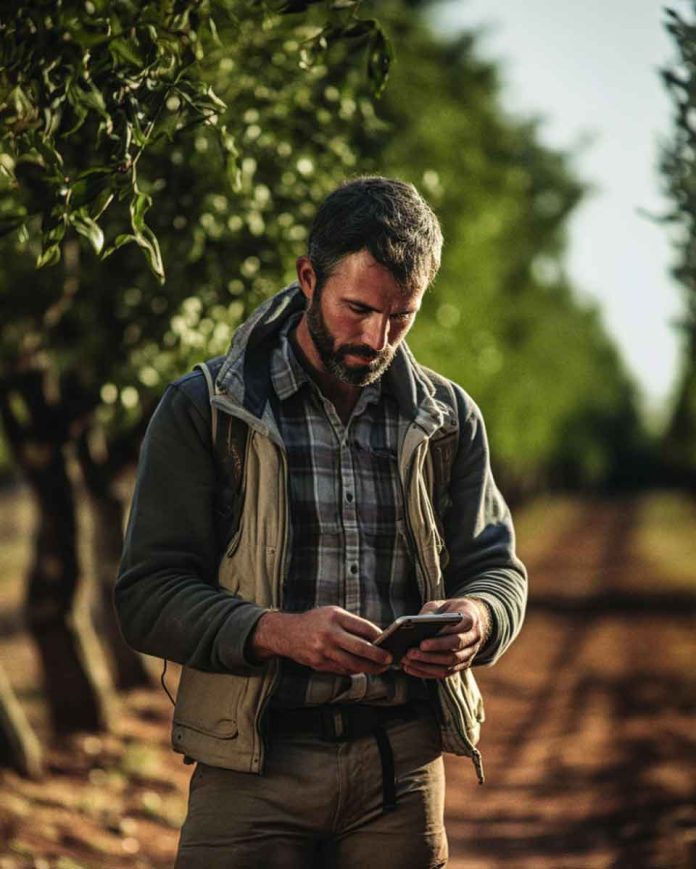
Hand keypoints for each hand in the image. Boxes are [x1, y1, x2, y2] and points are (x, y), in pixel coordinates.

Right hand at [250, 606, 392, 675]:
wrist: (285, 633)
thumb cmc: (313, 621)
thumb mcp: (332, 613)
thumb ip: (351, 624)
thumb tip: (375, 637)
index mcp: (335, 617)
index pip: (364, 627)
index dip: (379, 636)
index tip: (388, 641)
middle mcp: (329, 633)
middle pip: (361, 648)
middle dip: (378, 655)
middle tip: (389, 659)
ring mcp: (323, 650)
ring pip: (353, 663)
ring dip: (369, 667)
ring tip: (379, 668)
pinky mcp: (318, 663)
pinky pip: (342, 670)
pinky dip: (354, 670)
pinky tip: (362, 669)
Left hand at [401, 598, 490, 678]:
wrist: (470, 615)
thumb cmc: (452, 609)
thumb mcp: (441, 604)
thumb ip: (430, 614)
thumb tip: (413, 627)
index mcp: (470, 620)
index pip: (457, 634)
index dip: (440, 641)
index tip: (422, 643)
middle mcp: (474, 639)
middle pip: (453, 653)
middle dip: (430, 655)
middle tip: (411, 653)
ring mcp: (470, 653)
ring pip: (450, 665)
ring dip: (427, 665)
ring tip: (408, 660)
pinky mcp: (463, 663)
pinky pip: (446, 672)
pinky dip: (427, 671)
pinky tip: (412, 667)